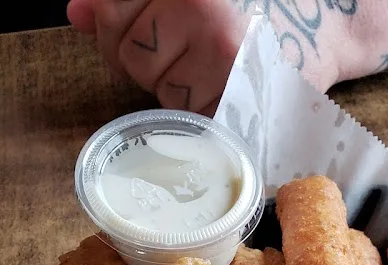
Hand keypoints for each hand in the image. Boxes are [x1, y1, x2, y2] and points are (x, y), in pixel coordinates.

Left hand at [66, 0, 251, 114]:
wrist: (291, 31)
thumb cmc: (225, 14)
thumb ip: (121, 2)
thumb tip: (77, 15)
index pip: (110, 10)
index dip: (112, 31)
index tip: (133, 33)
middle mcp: (197, 4)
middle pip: (131, 54)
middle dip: (143, 64)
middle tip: (174, 57)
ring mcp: (218, 43)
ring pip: (160, 88)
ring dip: (171, 90)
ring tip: (198, 72)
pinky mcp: (235, 81)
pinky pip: (190, 112)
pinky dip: (195, 109)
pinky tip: (212, 89)